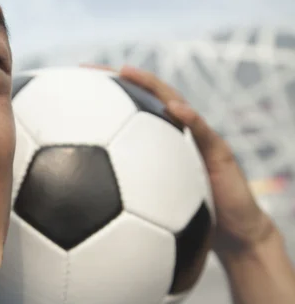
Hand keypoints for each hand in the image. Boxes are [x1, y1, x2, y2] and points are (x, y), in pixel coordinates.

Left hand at [85, 64, 278, 258]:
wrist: (231, 234)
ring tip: (128, 72)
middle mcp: (175, 135)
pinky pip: (204, 132)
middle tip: (89, 69)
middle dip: (118, 80)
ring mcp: (198, 139)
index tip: (72, 86)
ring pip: (174, 103)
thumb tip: (76, 219)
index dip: (103, 99)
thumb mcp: (146, 215)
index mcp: (157, 146)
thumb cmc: (186, 226)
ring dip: (151, 85)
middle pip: (146, 99)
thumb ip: (119, 207)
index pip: (128, 113)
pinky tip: (175, 109)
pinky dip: (190, 118)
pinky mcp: (220, 152)